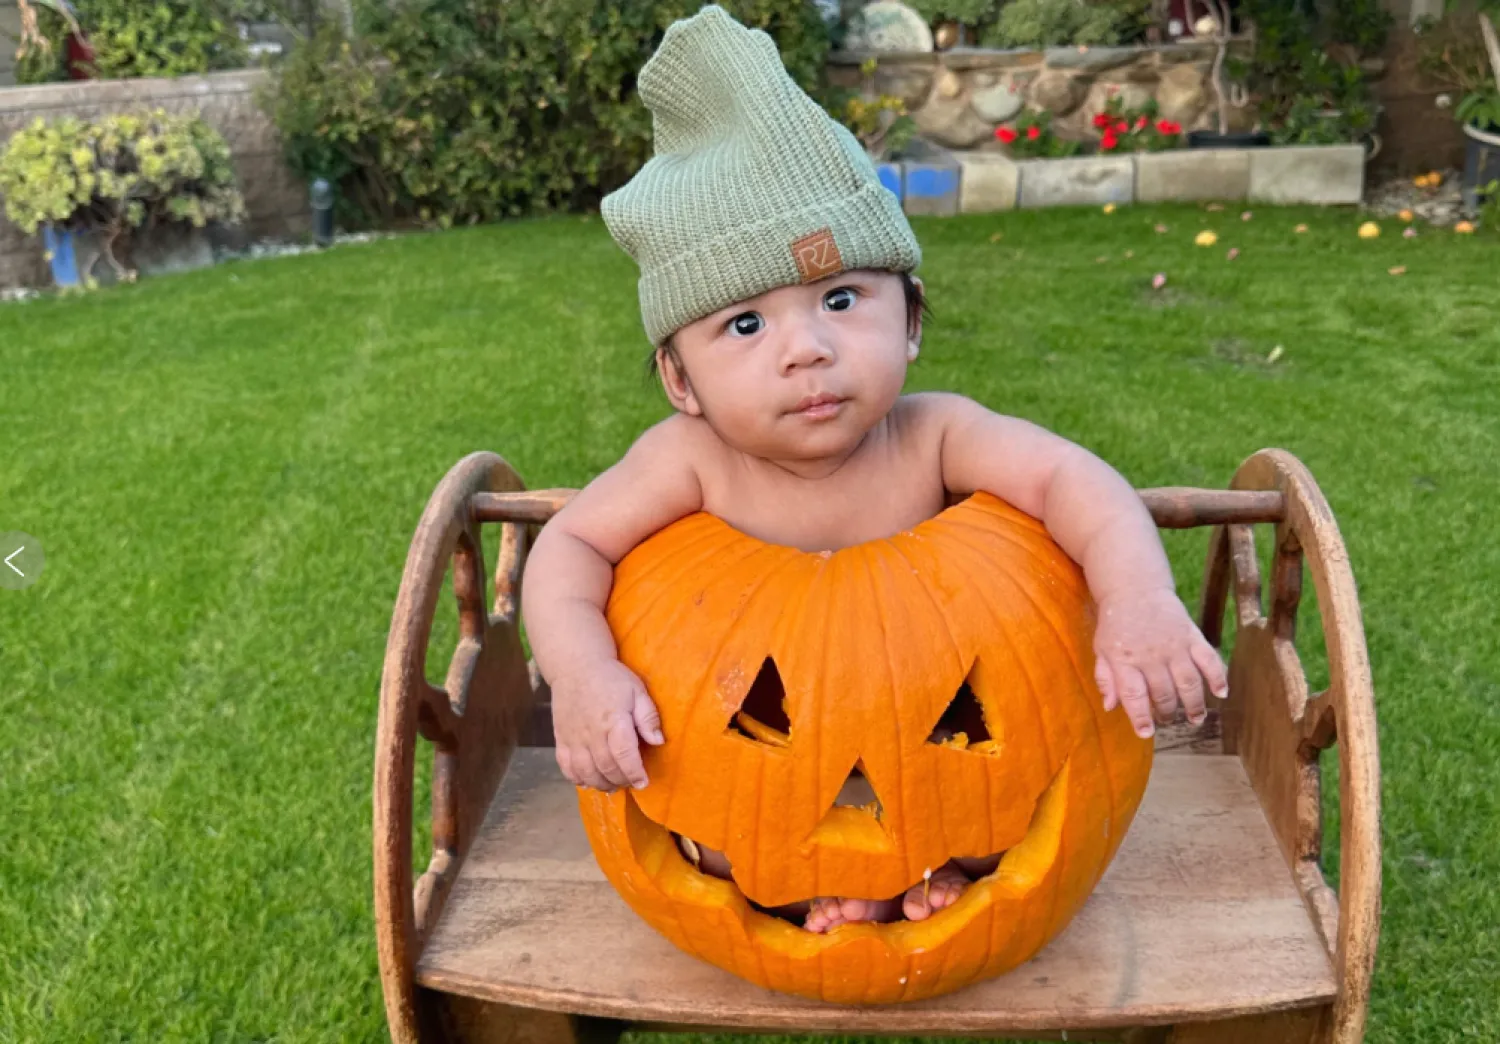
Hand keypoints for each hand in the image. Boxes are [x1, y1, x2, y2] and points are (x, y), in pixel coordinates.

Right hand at [550, 657, 663, 790]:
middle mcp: (592, 733)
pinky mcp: (561, 738)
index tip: (643, 782)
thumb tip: (658, 741)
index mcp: (614, 720)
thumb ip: (648, 717)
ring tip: (613, 785)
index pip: (624, 756)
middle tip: (631, 783)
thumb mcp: (637, 691)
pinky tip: (588, 780)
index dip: (634, 773)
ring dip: (601, 784)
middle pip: (606, 768)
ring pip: (586, 772)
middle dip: (621, 781)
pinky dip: (577, 778)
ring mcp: (573, 737)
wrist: (576, 666)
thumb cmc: (611, 678)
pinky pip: (566, 766)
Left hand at [1092, 587, 1227, 738]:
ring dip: (1194, 705)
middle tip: (1168, 720)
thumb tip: (1110, 707)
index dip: (1140, 717)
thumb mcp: (1101, 650)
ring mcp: (1174, 646)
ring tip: (1195, 719)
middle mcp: (1150, 655)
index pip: (1133, 695)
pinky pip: (1210, 659)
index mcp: (1124, 660)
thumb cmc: (1116, 625)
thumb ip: (1105, 678)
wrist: (1134, 589)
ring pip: (1188, 683)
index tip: (1146, 733)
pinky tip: (1221, 693)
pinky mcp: (1192, 636)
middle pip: (1164, 693)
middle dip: (1167, 713)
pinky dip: (1218, 677)